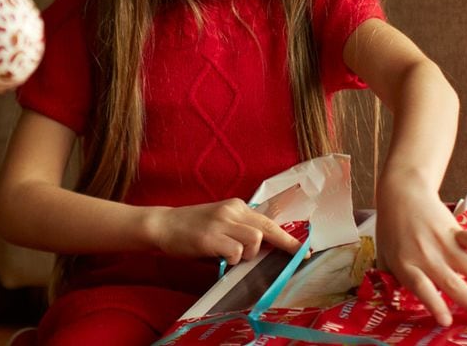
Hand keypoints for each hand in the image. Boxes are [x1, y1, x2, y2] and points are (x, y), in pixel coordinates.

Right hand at [144, 199, 302, 265]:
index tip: (303, 250)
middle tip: (297, 257)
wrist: (163, 225)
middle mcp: (231, 211)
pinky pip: (235, 252)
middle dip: (285, 245)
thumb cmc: (193, 227)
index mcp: (236, 206)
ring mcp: (220, 224)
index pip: (268, 222)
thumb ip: (240, 229)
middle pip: (267, 229)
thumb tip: (266, 247)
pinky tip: (220, 258)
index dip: (288, 238)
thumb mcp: (220, 221)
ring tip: (233, 256)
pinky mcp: (210, 238)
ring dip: (248, 254)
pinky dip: (232, 259)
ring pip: (254, 240)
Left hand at [376, 178, 466, 326]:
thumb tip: (396, 300)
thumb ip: (390, 277)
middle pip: (453, 284)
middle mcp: (427, 257)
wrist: (401, 193)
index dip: (435, 305)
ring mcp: (443, 244)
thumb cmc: (391, 227)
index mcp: (406, 265)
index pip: (422, 288)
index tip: (447, 321)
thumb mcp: (383, 254)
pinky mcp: (455, 230)